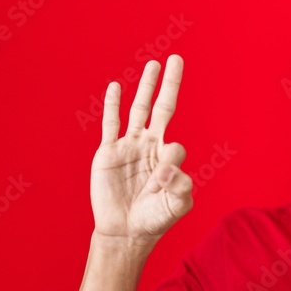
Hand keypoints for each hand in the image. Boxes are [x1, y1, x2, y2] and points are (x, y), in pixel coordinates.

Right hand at [91, 54, 192, 245]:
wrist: (126, 231)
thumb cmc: (155, 219)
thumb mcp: (177, 205)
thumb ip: (181, 186)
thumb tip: (169, 166)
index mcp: (168, 157)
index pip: (175, 147)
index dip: (170, 166)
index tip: (161, 184)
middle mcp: (150, 145)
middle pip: (162, 107)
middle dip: (170, 84)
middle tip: (176, 59)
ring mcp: (129, 146)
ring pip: (138, 109)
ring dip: (145, 87)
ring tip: (153, 66)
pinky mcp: (108, 152)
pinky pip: (110, 124)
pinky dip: (112, 105)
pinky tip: (115, 87)